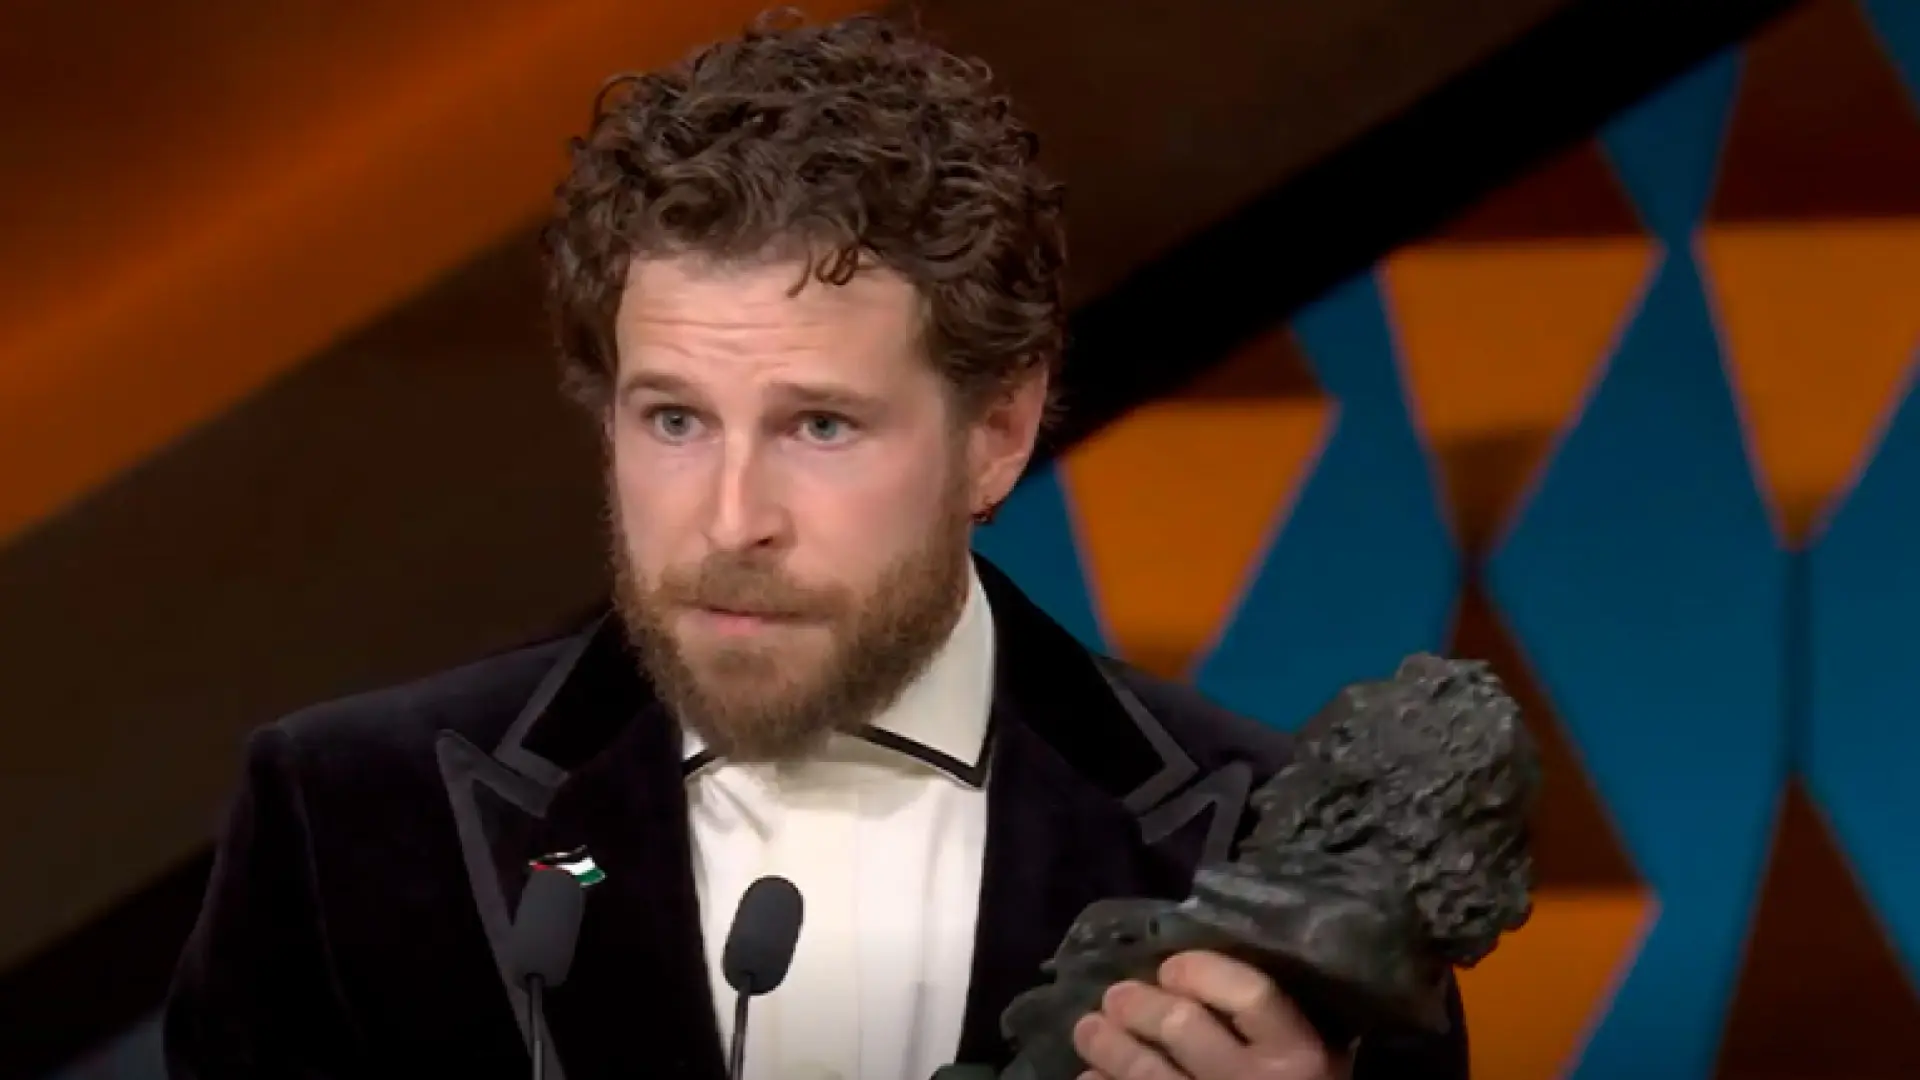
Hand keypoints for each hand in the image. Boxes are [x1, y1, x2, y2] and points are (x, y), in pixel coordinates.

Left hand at [1071, 951, 1346, 1079]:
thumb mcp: (1318, 1068)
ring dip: (1107, 1045)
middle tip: (1115, 998)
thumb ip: (1279, 1029)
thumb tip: (1209, 981)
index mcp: (1299, 1056)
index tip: (1172, 968)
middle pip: (1180, 1024)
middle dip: (1138, 1005)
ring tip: (1089, 1031)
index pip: (1249, 994)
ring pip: (1144, 1070)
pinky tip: (1092, 1078)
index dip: (1202, 972)